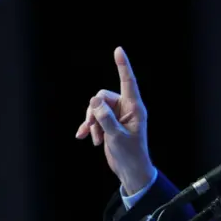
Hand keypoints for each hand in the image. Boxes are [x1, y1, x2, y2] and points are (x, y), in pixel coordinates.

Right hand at [75, 47, 154, 194]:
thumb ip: (105, 118)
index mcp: (135, 107)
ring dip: (91, 122)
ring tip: (94, 138)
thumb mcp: (116, 136)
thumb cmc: (130, 154)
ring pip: (96, 108)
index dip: (123, 65)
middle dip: (94, 112)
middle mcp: (126, 108)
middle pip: (103, 97)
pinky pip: (95, 117)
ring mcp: (117, 115)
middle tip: (95, 129)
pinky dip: (89, 126)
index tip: (118, 50)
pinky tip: (85, 137)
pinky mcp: (109, 123)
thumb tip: (94, 101)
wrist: (130, 170)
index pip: (128, 82)